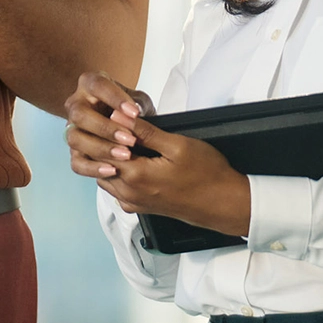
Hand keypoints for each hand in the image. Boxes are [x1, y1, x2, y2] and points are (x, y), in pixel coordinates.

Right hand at [63, 70, 153, 176]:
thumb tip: (135, 116)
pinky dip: (93, 168)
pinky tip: (113, 170)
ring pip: (75, 138)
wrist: (118, 121)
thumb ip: (137, 104)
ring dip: (101, 149)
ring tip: (125, 156)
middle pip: (80, 114)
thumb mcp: (137, 99)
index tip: (135, 113)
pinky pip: (76, 162)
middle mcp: (76, 104)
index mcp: (90, 84)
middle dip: (106, 129)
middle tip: (130, 139)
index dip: (115, 99)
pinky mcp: (74, 151)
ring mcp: (71, 128)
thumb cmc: (128, 108)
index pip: (97, 86)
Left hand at [64, 71, 248, 237]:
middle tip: (116, 124)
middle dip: (103, 142)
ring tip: (123, 140)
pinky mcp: (140, 207)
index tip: (112, 114)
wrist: (222, 204)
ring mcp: (133, 202)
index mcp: (135, 176)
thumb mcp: (177, 145)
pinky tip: (132, 159)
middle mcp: (128, 193)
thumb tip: (119, 117)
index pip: (101, 149)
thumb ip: (145, 132)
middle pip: (100, 164)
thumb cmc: (206, 174)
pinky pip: (117, 189)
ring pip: (105, 177)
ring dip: (109, 158)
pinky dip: (117, 173)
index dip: (104, 129)